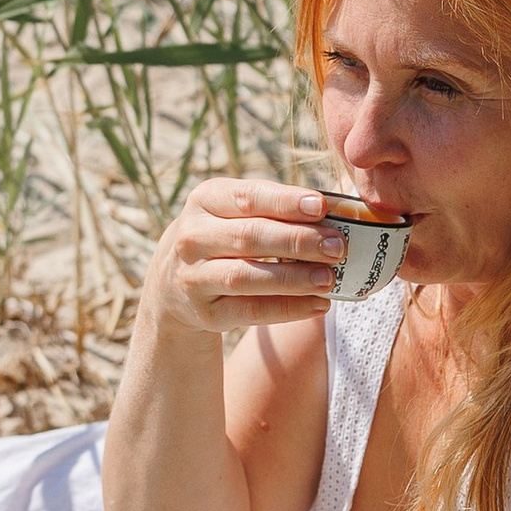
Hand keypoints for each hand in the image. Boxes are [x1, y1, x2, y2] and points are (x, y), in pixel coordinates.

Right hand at [151, 179, 344, 339]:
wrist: (173, 281)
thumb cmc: (223, 236)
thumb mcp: (234, 212)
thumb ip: (275, 208)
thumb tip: (335, 212)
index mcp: (205, 200)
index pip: (248, 197)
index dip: (285, 202)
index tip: (321, 206)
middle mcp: (193, 237)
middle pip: (249, 237)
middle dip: (298, 241)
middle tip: (337, 246)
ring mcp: (195, 277)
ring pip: (247, 276)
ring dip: (293, 278)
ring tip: (329, 278)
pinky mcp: (205, 312)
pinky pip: (250, 311)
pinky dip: (288, 309)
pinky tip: (318, 304)